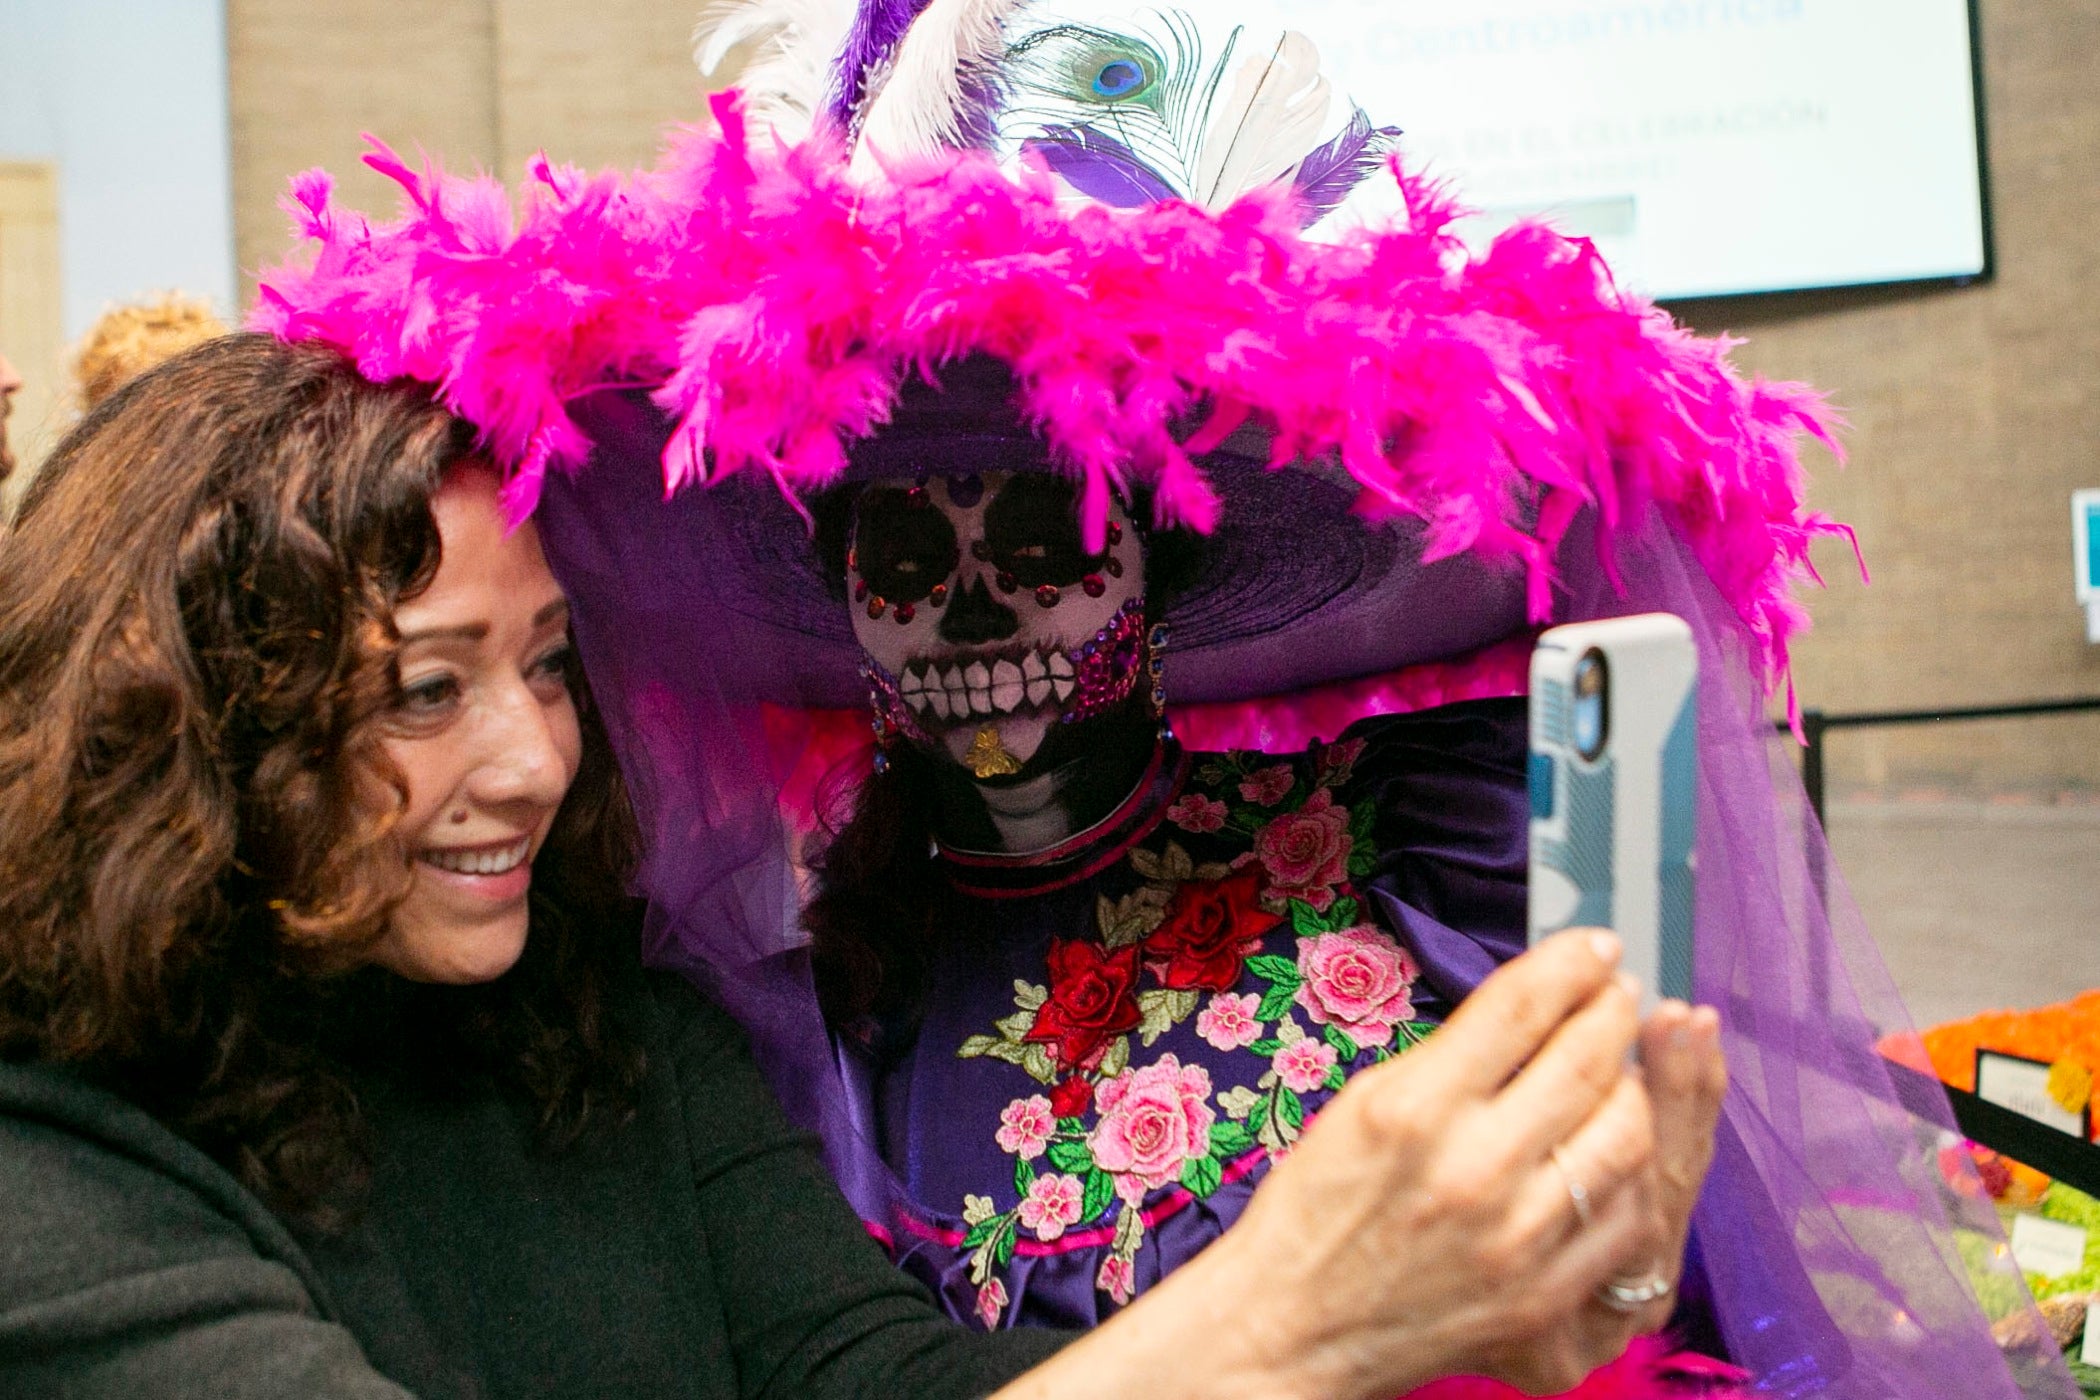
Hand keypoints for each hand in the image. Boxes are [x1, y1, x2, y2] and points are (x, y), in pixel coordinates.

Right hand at [990, 930, 1728, 1399]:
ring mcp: (1515, 1237)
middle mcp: (1472, 1168)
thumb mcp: (1366, 1101)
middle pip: (1584, 1062)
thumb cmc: (1318, 1206)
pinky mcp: (1541, 1292)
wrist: (1294, 1323)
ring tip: (1618, 1069)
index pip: (1520, 1008)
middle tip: (1618, 991)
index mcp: (1415, 1107)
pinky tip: (1610, 1148)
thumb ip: (1453, 1056)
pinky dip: (1630, 1172)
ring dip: (1632, 1086)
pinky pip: (1624, 1216)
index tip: (1594, 945)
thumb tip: (1533, 1004)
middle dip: (1613, 1010)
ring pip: (1624, 1135)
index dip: (1570, 964)